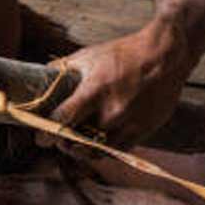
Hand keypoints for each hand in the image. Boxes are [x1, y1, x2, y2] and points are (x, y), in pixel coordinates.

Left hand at [42, 17, 193, 148]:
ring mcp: (129, 123)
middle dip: (63, 143)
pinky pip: (118, 150)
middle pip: (78, 140)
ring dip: (82, 151)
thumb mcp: (89, 55)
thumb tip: (41, 75)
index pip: (64, 120)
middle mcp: (112, 111)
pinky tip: (95, 144)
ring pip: (97, 151)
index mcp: (95, 90)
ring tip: (74, 144)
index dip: (47, 133)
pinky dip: (103, 150)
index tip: (40, 139)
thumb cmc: (124, 53)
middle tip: (55, 141)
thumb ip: (63, 68)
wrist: (164, 56)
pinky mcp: (144, 130)